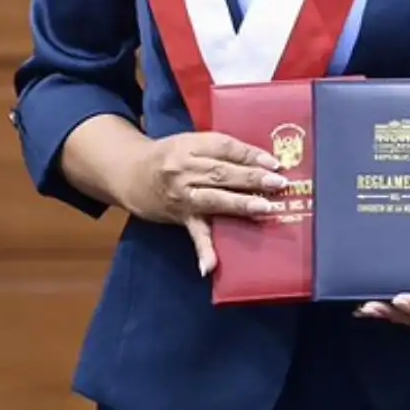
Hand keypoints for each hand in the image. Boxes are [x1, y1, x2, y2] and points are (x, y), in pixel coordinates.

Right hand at [117, 131, 292, 276]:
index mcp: (188, 146)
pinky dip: (203, 251)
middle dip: (251, 177)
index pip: (223, 147)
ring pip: (214, 199)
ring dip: (240, 204)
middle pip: (221, 173)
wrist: (131, 174)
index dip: (249, 154)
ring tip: (265, 207)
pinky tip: (211, 266)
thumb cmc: (170, 156)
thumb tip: (260, 160)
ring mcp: (181, 196)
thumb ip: (220, 150)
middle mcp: (183, 170)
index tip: (274, 161)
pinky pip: (194, 234)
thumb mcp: (190, 143)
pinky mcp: (181, 217)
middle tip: (278, 183)